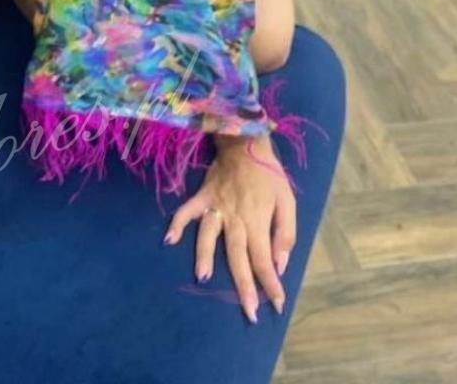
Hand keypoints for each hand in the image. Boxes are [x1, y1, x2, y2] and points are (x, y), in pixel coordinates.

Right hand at [163, 132, 295, 323]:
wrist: (247, 142)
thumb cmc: (269, 175)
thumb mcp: (288, 200)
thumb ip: (285, 233)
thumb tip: (279, 264)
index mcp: (258, 220)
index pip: (264, 258)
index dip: (271, 283)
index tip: (277, 304)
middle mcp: (236, 217)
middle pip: (238, 256)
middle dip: (244, 285)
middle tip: (249, 312)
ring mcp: (216, 207)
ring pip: (209, 236)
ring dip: (205, 256)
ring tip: (202, 278)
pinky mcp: (203, 197)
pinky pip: (187, 211)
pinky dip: (177, 224)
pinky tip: (168, 240)